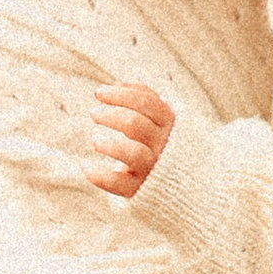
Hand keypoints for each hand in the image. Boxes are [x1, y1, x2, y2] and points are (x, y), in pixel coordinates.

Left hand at [85, 79, 173, 198]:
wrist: (187, 189)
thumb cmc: (167, 148)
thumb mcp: (164, 122)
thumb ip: (147, 102)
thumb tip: (119, 83)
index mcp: (171, 126)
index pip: (146, 103)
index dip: (120, 95)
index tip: (99, 93)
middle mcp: (164, 146)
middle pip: (135, 124)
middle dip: (111, 115)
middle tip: (94, 113)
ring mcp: (152, 169)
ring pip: (132, 153)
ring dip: (110, 145)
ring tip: (94, 141)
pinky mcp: (139, 190)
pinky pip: (118, 183)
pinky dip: (99, 175)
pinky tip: (85, 165)